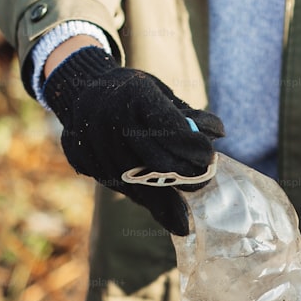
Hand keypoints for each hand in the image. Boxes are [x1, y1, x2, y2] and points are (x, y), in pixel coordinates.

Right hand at [42, 46, 224, 234]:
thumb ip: (187, 115)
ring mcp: (93, 141)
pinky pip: (117, 186)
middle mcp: (111, 119)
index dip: (193, 146)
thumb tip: (218, 134)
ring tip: (183, 211)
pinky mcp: (83, 159)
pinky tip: (157, 204)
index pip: (171, 129)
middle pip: (157, 162)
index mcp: (134, 95)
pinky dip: (140, 197)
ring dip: (164, 197)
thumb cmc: (133, 93)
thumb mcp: (160, 93)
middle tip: (202, 180)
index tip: (209, 156)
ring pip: (136, 183)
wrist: (82, 90)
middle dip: (184, 175)